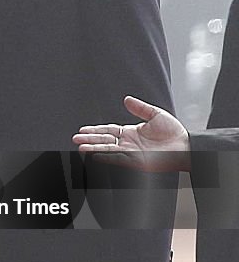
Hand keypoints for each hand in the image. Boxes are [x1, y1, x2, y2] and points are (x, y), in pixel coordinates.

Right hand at [73, 95, 190, 171]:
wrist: (186, 146)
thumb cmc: (174, 132)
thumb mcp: (156, 115)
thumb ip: (140, 108)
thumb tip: (126, 99)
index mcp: (131, 132)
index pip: (109, 130)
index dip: (95, 130)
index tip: (83, 130)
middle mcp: (128, 143)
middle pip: (104, 140)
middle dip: (89, 139)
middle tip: (75, 138)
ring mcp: (130, 153)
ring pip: (107, 149)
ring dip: (93, 147)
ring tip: (80, 146)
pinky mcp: (135, 161)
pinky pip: (116, 158)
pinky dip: (105, 156)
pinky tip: (95, 154)